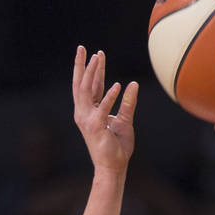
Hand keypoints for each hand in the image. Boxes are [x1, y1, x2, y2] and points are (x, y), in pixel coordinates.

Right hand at [72, 46, 137, 173]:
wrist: (113, 167)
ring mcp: (88, 120)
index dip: (92, 70)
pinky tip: (117, 85)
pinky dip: (110, 96)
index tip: (95, 54)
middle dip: (83, 65)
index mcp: (89, 111)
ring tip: (98, 58)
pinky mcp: (96, 127)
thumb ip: (127, 103)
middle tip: (84, 48)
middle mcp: (84, 113)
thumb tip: (133, 84)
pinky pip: (102, 108)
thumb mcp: (124, 121)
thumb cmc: (117, 147)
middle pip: (81, 84)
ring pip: (87, 91)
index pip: (90, 86)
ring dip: (92, 73)